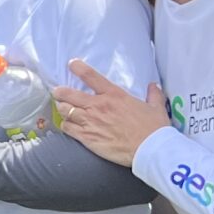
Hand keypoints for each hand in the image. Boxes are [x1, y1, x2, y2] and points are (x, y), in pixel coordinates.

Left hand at [55, 61, 170, 164]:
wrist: (149, 149)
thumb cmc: (154, 128)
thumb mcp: (156, 107)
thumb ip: (153, 95)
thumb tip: (154, 85)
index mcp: (114, 95)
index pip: (90, 76)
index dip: (78, 68)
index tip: (71, 64)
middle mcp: (98, 106)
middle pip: (69, 94)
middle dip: (60, 92)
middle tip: (57, 92)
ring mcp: (90, 122)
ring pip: (65, 111)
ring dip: (62, 109)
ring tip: (62, 109)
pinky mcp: (87, 137)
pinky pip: (68, 128)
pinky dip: (65, 125)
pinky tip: (67, 126)